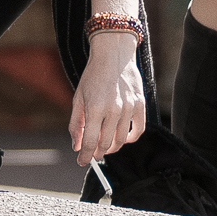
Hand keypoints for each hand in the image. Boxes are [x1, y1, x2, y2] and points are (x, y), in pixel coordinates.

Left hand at [69, 32, 144, 165]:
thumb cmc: (93, 76)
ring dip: (112, 147)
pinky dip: (130, 138)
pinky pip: (138, 130)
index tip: (82, 161)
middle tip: (93, 155)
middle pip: (106, 143)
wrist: (113, 54)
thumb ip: (76, 124)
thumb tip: (77, 146)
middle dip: (97, 153)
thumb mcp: (78, 98)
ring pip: (121, 139)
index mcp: (95, 108)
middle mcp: (113, 110)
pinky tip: (122, 138)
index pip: (90, 142)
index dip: (85, 156)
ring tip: (105, 147)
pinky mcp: (140, 104)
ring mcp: (129, 107)